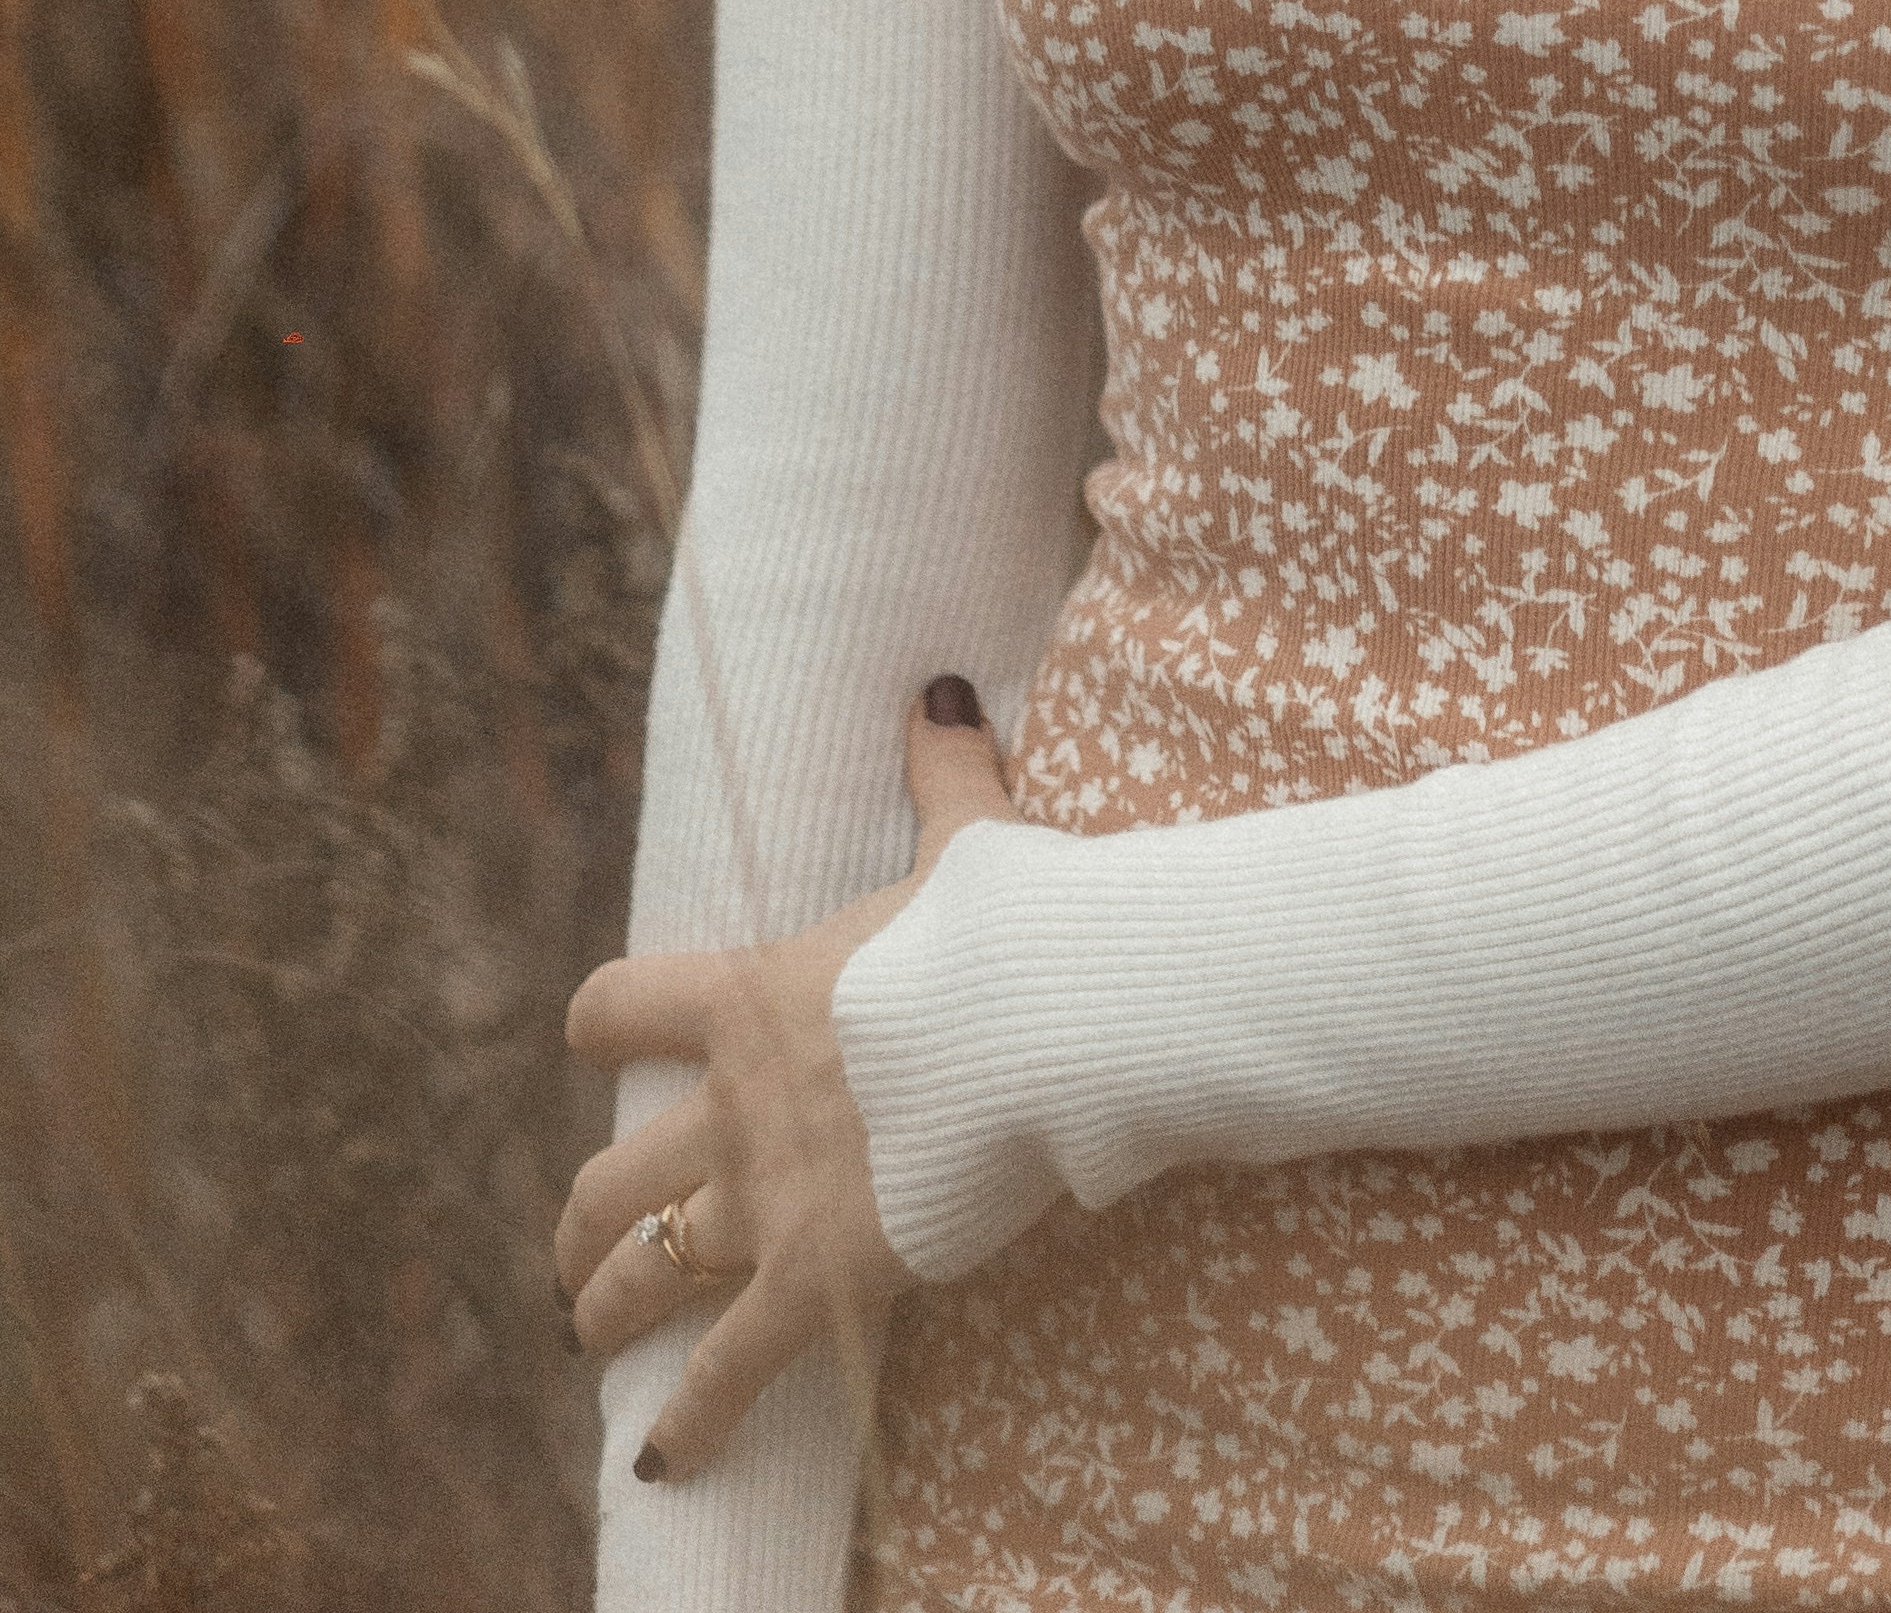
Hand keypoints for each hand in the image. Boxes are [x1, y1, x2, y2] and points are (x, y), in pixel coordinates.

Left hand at [556, 678, 1020, 1484]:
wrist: (1047, 1015)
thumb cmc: (1013, 922)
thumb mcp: (969, 836)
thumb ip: (941, 773)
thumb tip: (942, 691)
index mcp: (755, 998)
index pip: (622, 1007)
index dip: (602, 1026)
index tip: (594, 1042)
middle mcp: (734, 1105)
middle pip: (606, 1175)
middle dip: (584, 1220)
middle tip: (579, 1250)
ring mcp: (763, 1198)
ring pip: (634, 1273)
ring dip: (602, 1311)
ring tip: (590, 1339)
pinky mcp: (810, 1279)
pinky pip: (725, 1372)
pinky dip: (690, 1424)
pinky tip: (664, 1461)